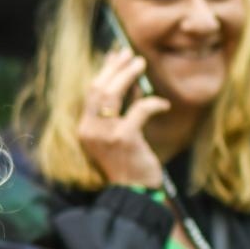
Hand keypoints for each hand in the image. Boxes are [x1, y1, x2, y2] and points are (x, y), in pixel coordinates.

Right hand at [77, 47, 170, 188]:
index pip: (91, 92)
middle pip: (98, 88)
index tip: (116, 56)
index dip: (104, 71)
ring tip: (141, 63)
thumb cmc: (130, 164)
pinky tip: (164, 104)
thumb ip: (123, 110)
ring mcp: (105, 134)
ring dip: (128, 75)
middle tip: (131, 55)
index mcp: (86, 129)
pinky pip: (139, 110)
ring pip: (112, 93)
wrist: (134, 193)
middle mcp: (90, 130)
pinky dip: (152, 103)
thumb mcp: (121, 134)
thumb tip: (132, 83)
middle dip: (115, 68)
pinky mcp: (124, 138)